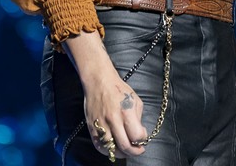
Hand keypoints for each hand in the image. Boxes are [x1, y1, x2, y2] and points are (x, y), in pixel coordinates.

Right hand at [64, 32, 146, 160]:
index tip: (143, 139)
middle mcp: (113, 120)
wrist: (99, 82)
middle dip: (134, 152)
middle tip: (138, 150)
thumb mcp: (136, 100)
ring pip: (111, 149)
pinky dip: (108, 151)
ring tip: (126, 150)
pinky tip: (114, 148)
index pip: (136, 136)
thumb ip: (138, 118)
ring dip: (121, 153)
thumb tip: (139, 133)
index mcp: (126, 112)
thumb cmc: (119, 89)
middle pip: (124, 146)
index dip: (142, 141)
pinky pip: (99, 146)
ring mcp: (101, 125)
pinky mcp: (92, 128)